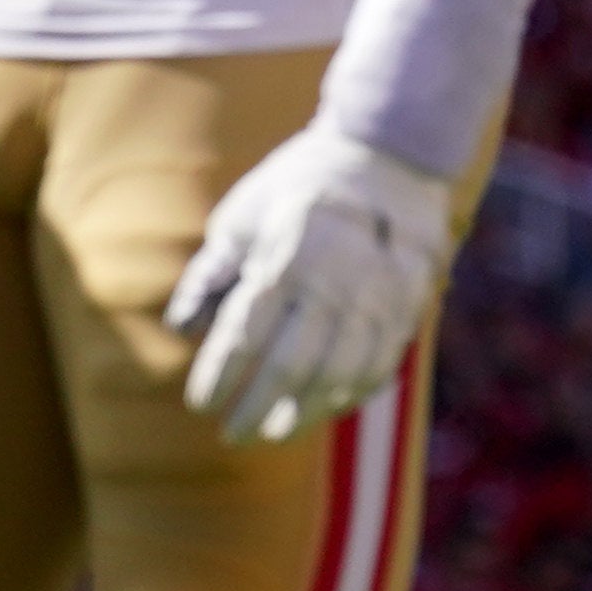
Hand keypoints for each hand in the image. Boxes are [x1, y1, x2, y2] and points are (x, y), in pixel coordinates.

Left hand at [161, 121, 454, 446]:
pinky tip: (324, 407)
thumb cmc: (301, 184)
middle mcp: (333, 282)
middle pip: (290, 367)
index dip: (220, 377)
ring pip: (338, 376)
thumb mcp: (243, 215)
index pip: (244, 336)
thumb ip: (212, 274)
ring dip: (304, 413)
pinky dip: (349, 395)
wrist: (390, 154)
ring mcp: (376, 297)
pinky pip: (379, 366)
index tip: (200, 404)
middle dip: (256, 409)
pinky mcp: (408, 306)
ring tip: (276, 432)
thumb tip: (184, 328)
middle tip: (233, 436)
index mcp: (284, 256)